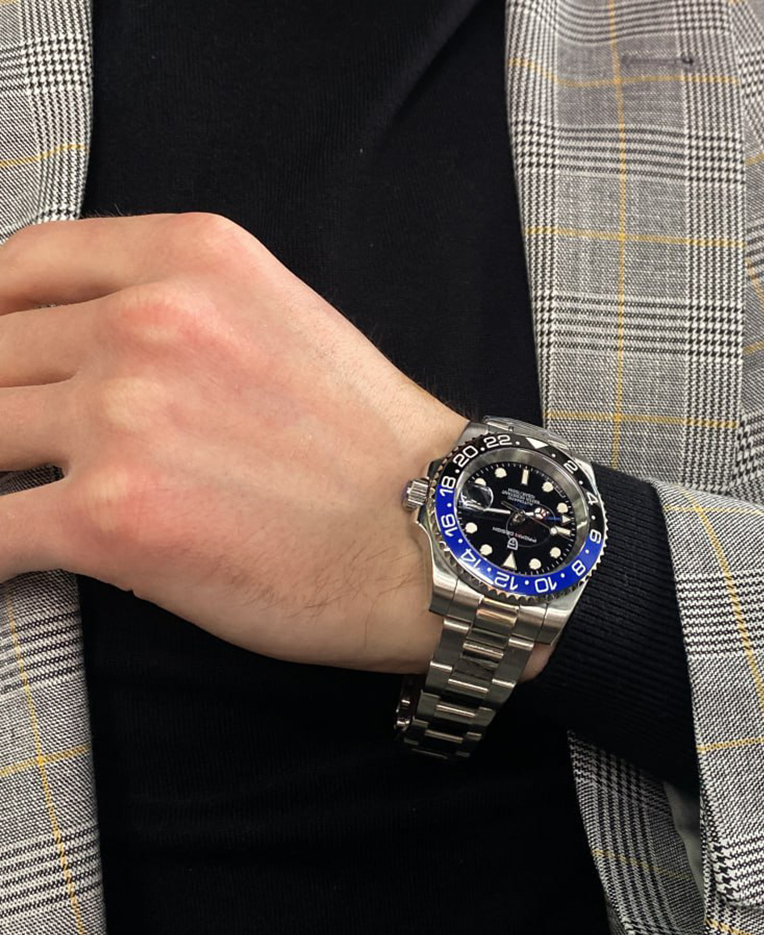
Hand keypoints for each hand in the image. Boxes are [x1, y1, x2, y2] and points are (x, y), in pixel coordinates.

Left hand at [0, 212, 552, 678]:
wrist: (437, 535)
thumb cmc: (374, 447)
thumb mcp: (282, 322)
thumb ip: (182, 311)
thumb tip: (84, 348)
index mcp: (195, 260)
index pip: (25, 268)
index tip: (1, 360)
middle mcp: (150, 323)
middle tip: (23, 448)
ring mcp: (124, 419)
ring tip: (21, 500)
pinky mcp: (113, 519)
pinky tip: (10, 561)